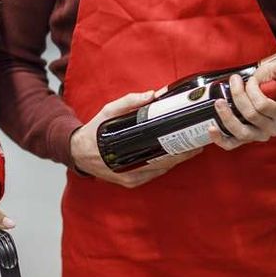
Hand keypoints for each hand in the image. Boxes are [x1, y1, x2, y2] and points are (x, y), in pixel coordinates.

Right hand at [70, 89, 202, 188]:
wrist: (77, 152)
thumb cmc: (94, 131)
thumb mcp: (108, 112)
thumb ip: (129, 102)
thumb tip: (153, 94)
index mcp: (125, 157)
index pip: (161, 158)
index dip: (180, 150)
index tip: (193, 142)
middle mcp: (130, 173)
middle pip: (165, 165)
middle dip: (183, 154)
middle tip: (198, 143)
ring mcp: (131, 179)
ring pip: (161, 171)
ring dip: (177, 160)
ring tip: (191, 148)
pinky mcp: (130, 182)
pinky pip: (152, 174)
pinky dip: (165, 166)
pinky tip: (175, 156)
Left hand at [208, 62, 275, 150]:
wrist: (263, 96)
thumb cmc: (267, 85)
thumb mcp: (273, 74)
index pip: (264, 105)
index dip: (253, 91)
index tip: (249, 80)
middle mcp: (272, 128)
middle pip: (251, 116)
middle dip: (239, 96)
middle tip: (233, 81)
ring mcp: (257, 136)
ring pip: (242, 132)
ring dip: (228, 117)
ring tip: (219, 102)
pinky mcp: (243, 140)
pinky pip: (231, 145)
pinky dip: (220, 139)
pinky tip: (212, 128)